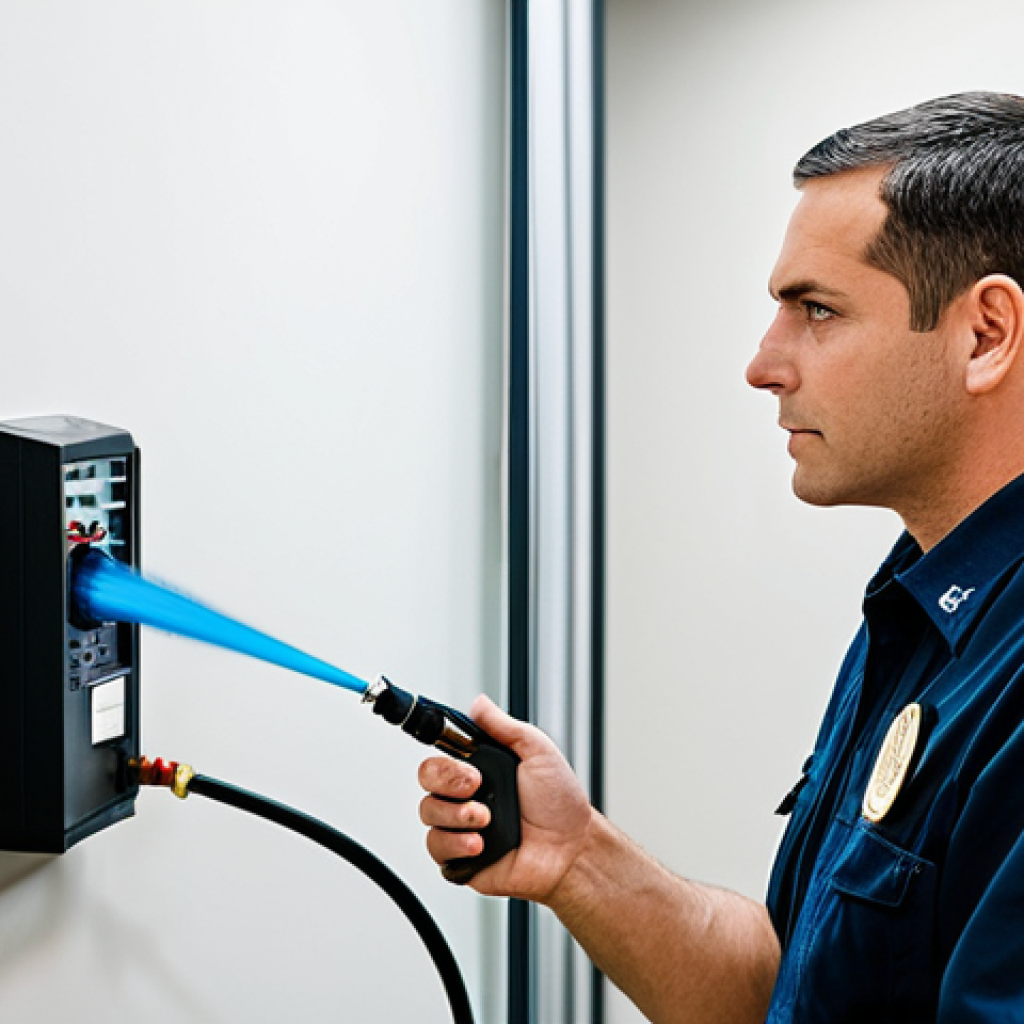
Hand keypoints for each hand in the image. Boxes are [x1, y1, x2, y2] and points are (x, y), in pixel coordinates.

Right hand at [418, 695, 593, 901]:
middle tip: (475, 785)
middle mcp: (467, 796)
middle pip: (427, 779)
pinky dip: (455, 844)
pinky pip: (437, 848)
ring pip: (429, 813)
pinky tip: (480, 844)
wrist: (571, 849)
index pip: (442, 754)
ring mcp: (462, 827)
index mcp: (480, 770)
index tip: (463, 761)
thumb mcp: (538, 752)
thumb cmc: (560, 805)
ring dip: (456, 814)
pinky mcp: (461, 858)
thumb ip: (505, 727)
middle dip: (447, 780)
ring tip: (486, 819)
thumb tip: (479, 704)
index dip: (444, 755)